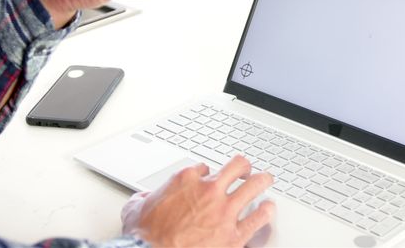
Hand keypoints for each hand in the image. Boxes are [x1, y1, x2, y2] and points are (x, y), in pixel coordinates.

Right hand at [121, 156, 275, 246]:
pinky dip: (266, 212)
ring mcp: (224, 211)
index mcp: (186, 181)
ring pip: (255, 186)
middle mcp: (209, 191)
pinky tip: (269, 210)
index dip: (209, 173)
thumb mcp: (136, 209)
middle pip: (237, 166)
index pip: (205, 168)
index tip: (211, 178)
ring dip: (262, 181)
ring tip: (266, 181)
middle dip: (245, 167)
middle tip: (247, 171)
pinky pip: (258, 218)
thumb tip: (143, 198)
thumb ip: (144, 198)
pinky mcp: (234, 234)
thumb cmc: (144, 237)